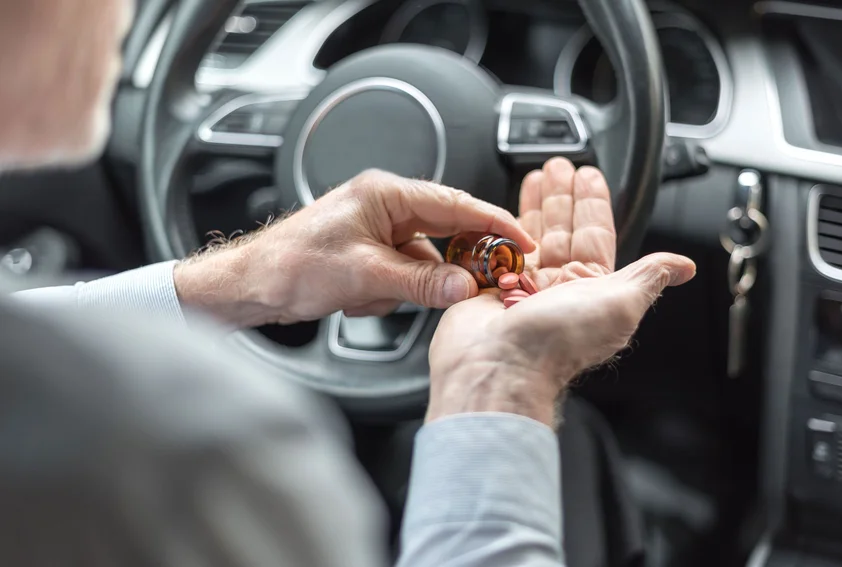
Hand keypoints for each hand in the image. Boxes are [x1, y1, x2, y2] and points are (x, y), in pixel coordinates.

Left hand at [173, 169, 534, 326]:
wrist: (249, 286)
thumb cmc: (291, 266)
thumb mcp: (365, 276)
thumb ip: (421, 282)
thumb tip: (465, 286)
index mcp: (386, 194)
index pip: (456, 204)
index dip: (495, 223)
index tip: (523, 242)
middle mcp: (385, 206)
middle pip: (445, 232)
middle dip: (449, 264)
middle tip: (473, 284)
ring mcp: (378, 230)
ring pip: (424, 261)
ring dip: (408, 286)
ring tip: (371, 294)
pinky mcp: (370, 253)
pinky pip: (403, 274)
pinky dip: (390, 292)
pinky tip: (360, 299)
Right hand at [427, 158, 694, 425]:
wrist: (501, 365)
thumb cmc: (560, 340)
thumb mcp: (621, 301)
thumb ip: (650, 276)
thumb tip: (685, 266)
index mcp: (592, 290)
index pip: (596, 235)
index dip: (594, 204)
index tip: (589, 176)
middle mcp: (558, 289)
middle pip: (562, 230)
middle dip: (562, 197)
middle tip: (559, 167)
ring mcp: (523, 289)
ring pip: (530, 237)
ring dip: (534, 205)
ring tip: (535, 176)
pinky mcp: (490, 289)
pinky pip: (497, 252)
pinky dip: (499, 228)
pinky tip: (501, 210)